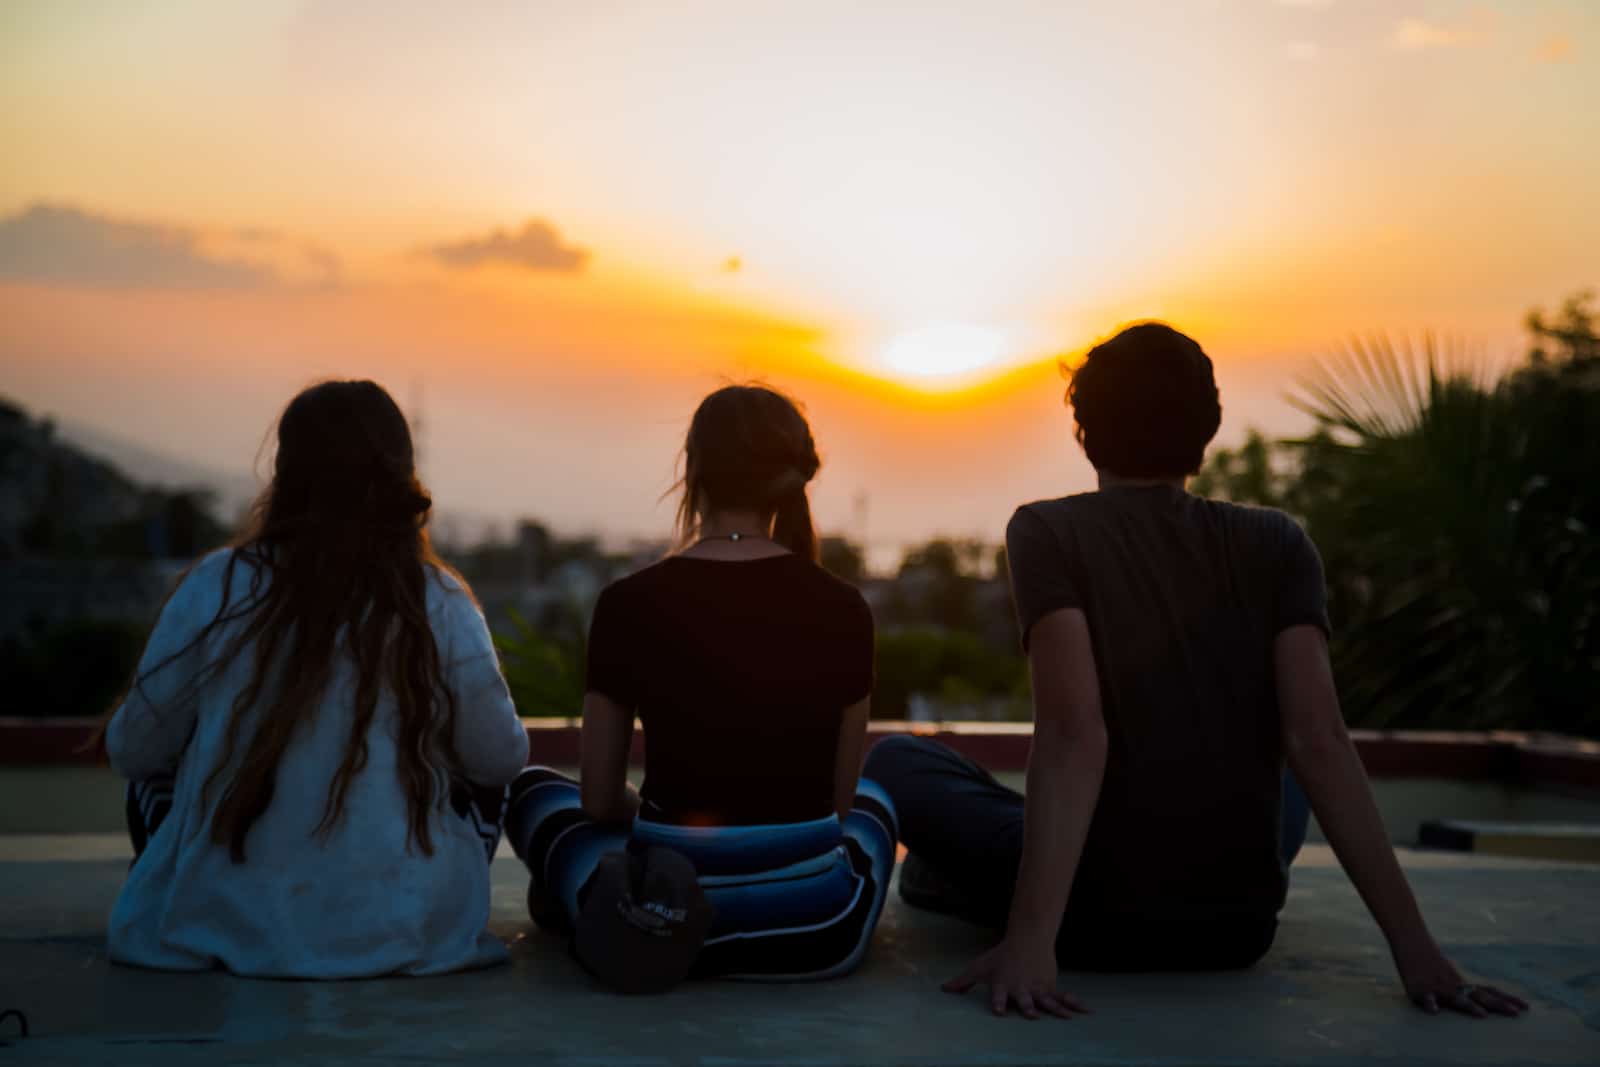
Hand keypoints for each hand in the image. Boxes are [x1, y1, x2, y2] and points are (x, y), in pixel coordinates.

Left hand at [942, 935, 1090, 1019]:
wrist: (1027, 939)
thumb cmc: (1000, 957)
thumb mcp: (980, 967)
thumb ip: (963, 981)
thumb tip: (944, 989)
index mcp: (1003, 984)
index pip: (997, 994)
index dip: (996, 1002)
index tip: (996, 1011)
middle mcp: (1021, 987)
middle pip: (1024, 999)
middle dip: (1027, 1006)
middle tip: (1032, 1014)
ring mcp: (1038, 988)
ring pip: (1047, 1001)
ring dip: (1055, 1009)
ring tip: (1064, 1018)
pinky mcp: (1051, 987)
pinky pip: (1064, 998)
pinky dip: (1075, 1005)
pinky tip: (1087, 1012)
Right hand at [1394, 939, 1528, 1017]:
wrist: (1409, 938)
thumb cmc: (1427, 957)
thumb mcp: (1446, 972)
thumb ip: (1460, 987)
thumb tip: (1476, 1000)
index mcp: (1462, 981)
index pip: (1489, 991)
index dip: (1507, 999)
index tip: (1527, 1008)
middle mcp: (1454, 984)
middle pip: (1480, 996)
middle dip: (1499, 1005)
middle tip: (1517, 1014)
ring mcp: (1437, 986)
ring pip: (1456, 997)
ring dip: (1470, 1006)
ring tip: (1482, 1015)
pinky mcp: (1418, 988)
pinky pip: (1424, 997)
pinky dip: (1429, 1004)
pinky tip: (1434, 1011)